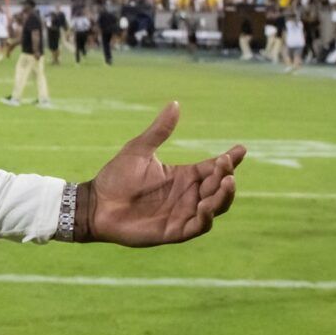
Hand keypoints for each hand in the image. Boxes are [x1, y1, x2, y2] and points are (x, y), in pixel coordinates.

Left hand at [85, 102, 243, 245]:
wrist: (94, 204)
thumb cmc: (115, 177)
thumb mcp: (139, 150)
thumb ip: (159, 131)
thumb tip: (175, 103)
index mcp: (184, 176)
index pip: (214, 168)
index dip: (230, 160)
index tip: (241, 149)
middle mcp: (189, 195)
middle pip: (219, 187)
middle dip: (226, 176)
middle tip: (225, 164)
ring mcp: (184, 214)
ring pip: (216, 207)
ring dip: (224, 196)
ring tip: (226, 181)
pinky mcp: (175, 231)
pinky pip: (199, 226)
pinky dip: (206, 217)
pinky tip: (206, 205)